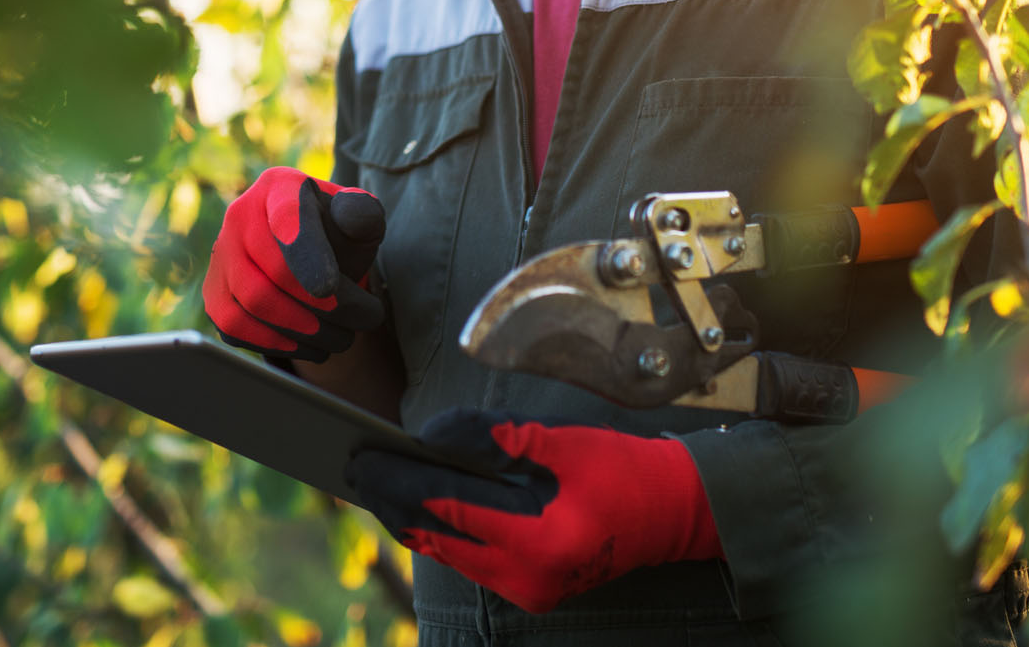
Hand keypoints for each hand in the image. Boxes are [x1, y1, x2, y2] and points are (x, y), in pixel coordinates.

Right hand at [204, 167, 385, 361]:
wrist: (308, 257)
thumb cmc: (339, 235)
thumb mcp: (359, 219)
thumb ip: (363, 215)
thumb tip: (355, 214)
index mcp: (280, 187)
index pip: (288, 218)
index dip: (308, 254)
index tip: (331, 289)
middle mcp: (240, 215)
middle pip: (273, 270)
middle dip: (324, 306)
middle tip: (363, 320)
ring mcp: (221, 256)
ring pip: (253, 303)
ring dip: (304, 331)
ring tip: (342, 338)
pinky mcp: (214, 294)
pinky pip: (236, 327)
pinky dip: (278, 344)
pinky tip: (311, 346)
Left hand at [345, 409, 721, 612]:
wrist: (676, 512)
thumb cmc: (622, 468)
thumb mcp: (561, 440)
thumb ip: (494, 437)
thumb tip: (430, 436)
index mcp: (536, 541)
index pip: (445, 507)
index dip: (397, 480)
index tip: (359, 456)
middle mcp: (525, 579)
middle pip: (436, 539)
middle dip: (392, 502)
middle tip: (353, 467)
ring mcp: (527, 591)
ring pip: (448, 554)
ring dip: (413, 517)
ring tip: (376, 481)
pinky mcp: (531, 590)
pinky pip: (470, 561)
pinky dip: (442, 531)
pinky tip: (420, 504)